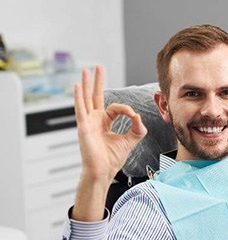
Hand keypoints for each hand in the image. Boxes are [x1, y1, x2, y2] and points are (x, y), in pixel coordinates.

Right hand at [74, 65, 147, 184]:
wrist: (103, 172)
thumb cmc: (111, 160)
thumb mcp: (130, 141)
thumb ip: (137, 129)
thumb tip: (139, 117)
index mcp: (104, 123)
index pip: (115, 108)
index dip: (126, 110)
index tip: (134, 117)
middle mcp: (94, 121)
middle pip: (95, 96)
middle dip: (97, 81)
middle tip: (98, 67)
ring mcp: (87, 123)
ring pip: (86, 99)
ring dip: (85, 84)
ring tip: (85, 70)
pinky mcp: (83, 127)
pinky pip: (80, 109)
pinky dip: (78, 97)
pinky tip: (77, 86)